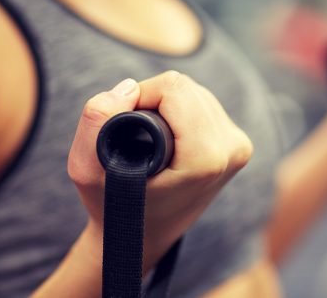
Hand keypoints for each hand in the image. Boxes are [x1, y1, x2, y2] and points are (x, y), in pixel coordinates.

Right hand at [67, 71, 253, 270]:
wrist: (140, 240)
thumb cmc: (112, 207)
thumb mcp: (86, 169)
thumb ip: (96, 121)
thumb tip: (129, 87)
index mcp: (207, 158)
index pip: (173, 88)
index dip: (139, 96)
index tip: (122, 124)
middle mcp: (232, 149)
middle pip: (185, 87)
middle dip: (152, 98)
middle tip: (133, 133)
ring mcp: (239, 147)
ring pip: (195, 91)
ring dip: (166, 104)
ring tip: (148, 138)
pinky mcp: (238, 144)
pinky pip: (204, 103)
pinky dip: (180, 110)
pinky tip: (167, 135)